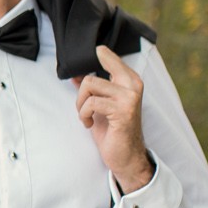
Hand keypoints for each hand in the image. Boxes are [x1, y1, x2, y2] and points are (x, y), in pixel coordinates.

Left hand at [74, 45, 152, 192]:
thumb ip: (91, 87)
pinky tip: (90, 124)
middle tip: (85, 109)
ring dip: (81, 106)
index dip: (97, 53)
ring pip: (89, 86)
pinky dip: (84, 115)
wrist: (126, 156)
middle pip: (91, 74)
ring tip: (88, 118)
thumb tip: (74, 73)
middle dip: (80, 94)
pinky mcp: (123, 110)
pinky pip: (91, 103)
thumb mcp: (99, 105)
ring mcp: (129, 97)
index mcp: (129, 79)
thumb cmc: (113, 130)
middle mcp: (132, 85)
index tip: (94, 51)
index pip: (108, 55)